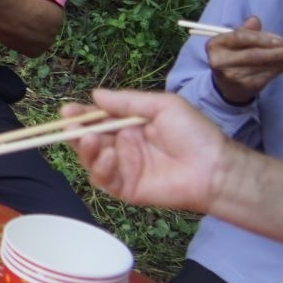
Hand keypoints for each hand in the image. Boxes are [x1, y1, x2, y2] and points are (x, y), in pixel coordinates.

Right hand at [63, 89, 231, 214]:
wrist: (215, 168)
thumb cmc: (194, 134)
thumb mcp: (163, 106)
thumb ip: (128, 102)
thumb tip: (95, 95)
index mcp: (129, 126)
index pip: (97, 119)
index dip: (81, 115)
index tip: (67, 110)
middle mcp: (122, 146)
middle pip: (88, 139)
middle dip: (76, 132)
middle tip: (70, 126)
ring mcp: (123, 167)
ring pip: (91, 159)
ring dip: (86, 149)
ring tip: (91, 140)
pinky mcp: (126, 188)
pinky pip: (104, 179)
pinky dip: (101, 168)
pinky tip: (109, 157)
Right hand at [205, 15, 282, 104]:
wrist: (227, 84)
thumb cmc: (233, 56)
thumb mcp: (235, 41)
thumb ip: (246, 31)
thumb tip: (255, 20)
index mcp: (216, 45)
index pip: (239, 38)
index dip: (261, 38)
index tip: (281, 39)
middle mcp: (220, 61)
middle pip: (253, 55)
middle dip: (278, 52)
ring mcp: (232, 76)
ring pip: (264, 66)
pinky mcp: (246, 87)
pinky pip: (269, 76)